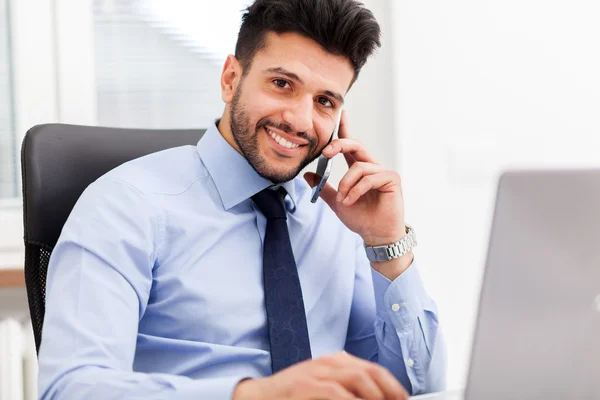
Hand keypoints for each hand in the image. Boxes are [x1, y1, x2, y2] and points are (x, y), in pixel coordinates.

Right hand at [232, 351, 408, 399]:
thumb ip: (347, 389)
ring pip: (355, 378)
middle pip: (369, 373)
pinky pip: (334, 392)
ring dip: (374, 395)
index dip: (392, 386)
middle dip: (389, 391)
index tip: (403, 399)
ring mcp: (315, 373)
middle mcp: (328, 363)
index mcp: (335, 362)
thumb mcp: (323, 385)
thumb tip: (375, 397)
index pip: (373, 370)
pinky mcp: (303, 386)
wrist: (259, 396)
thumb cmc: (294, 395)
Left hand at [304, 111, 404, 245]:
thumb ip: (324, 188)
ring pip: (359, 166)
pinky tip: (351, 200)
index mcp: (359, 169)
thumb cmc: (361, 218)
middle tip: (326, 152)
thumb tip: (307, 175)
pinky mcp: (391, 179)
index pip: (351, 146)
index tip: (341, 115)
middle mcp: (372, 167)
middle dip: (340, 145)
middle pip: (355, 146)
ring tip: (343, 199)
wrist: (376, 235)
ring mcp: (383, 172)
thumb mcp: (337, 201)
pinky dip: (356, 190)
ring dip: (346, 184)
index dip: (346, 130)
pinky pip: (369, 177)